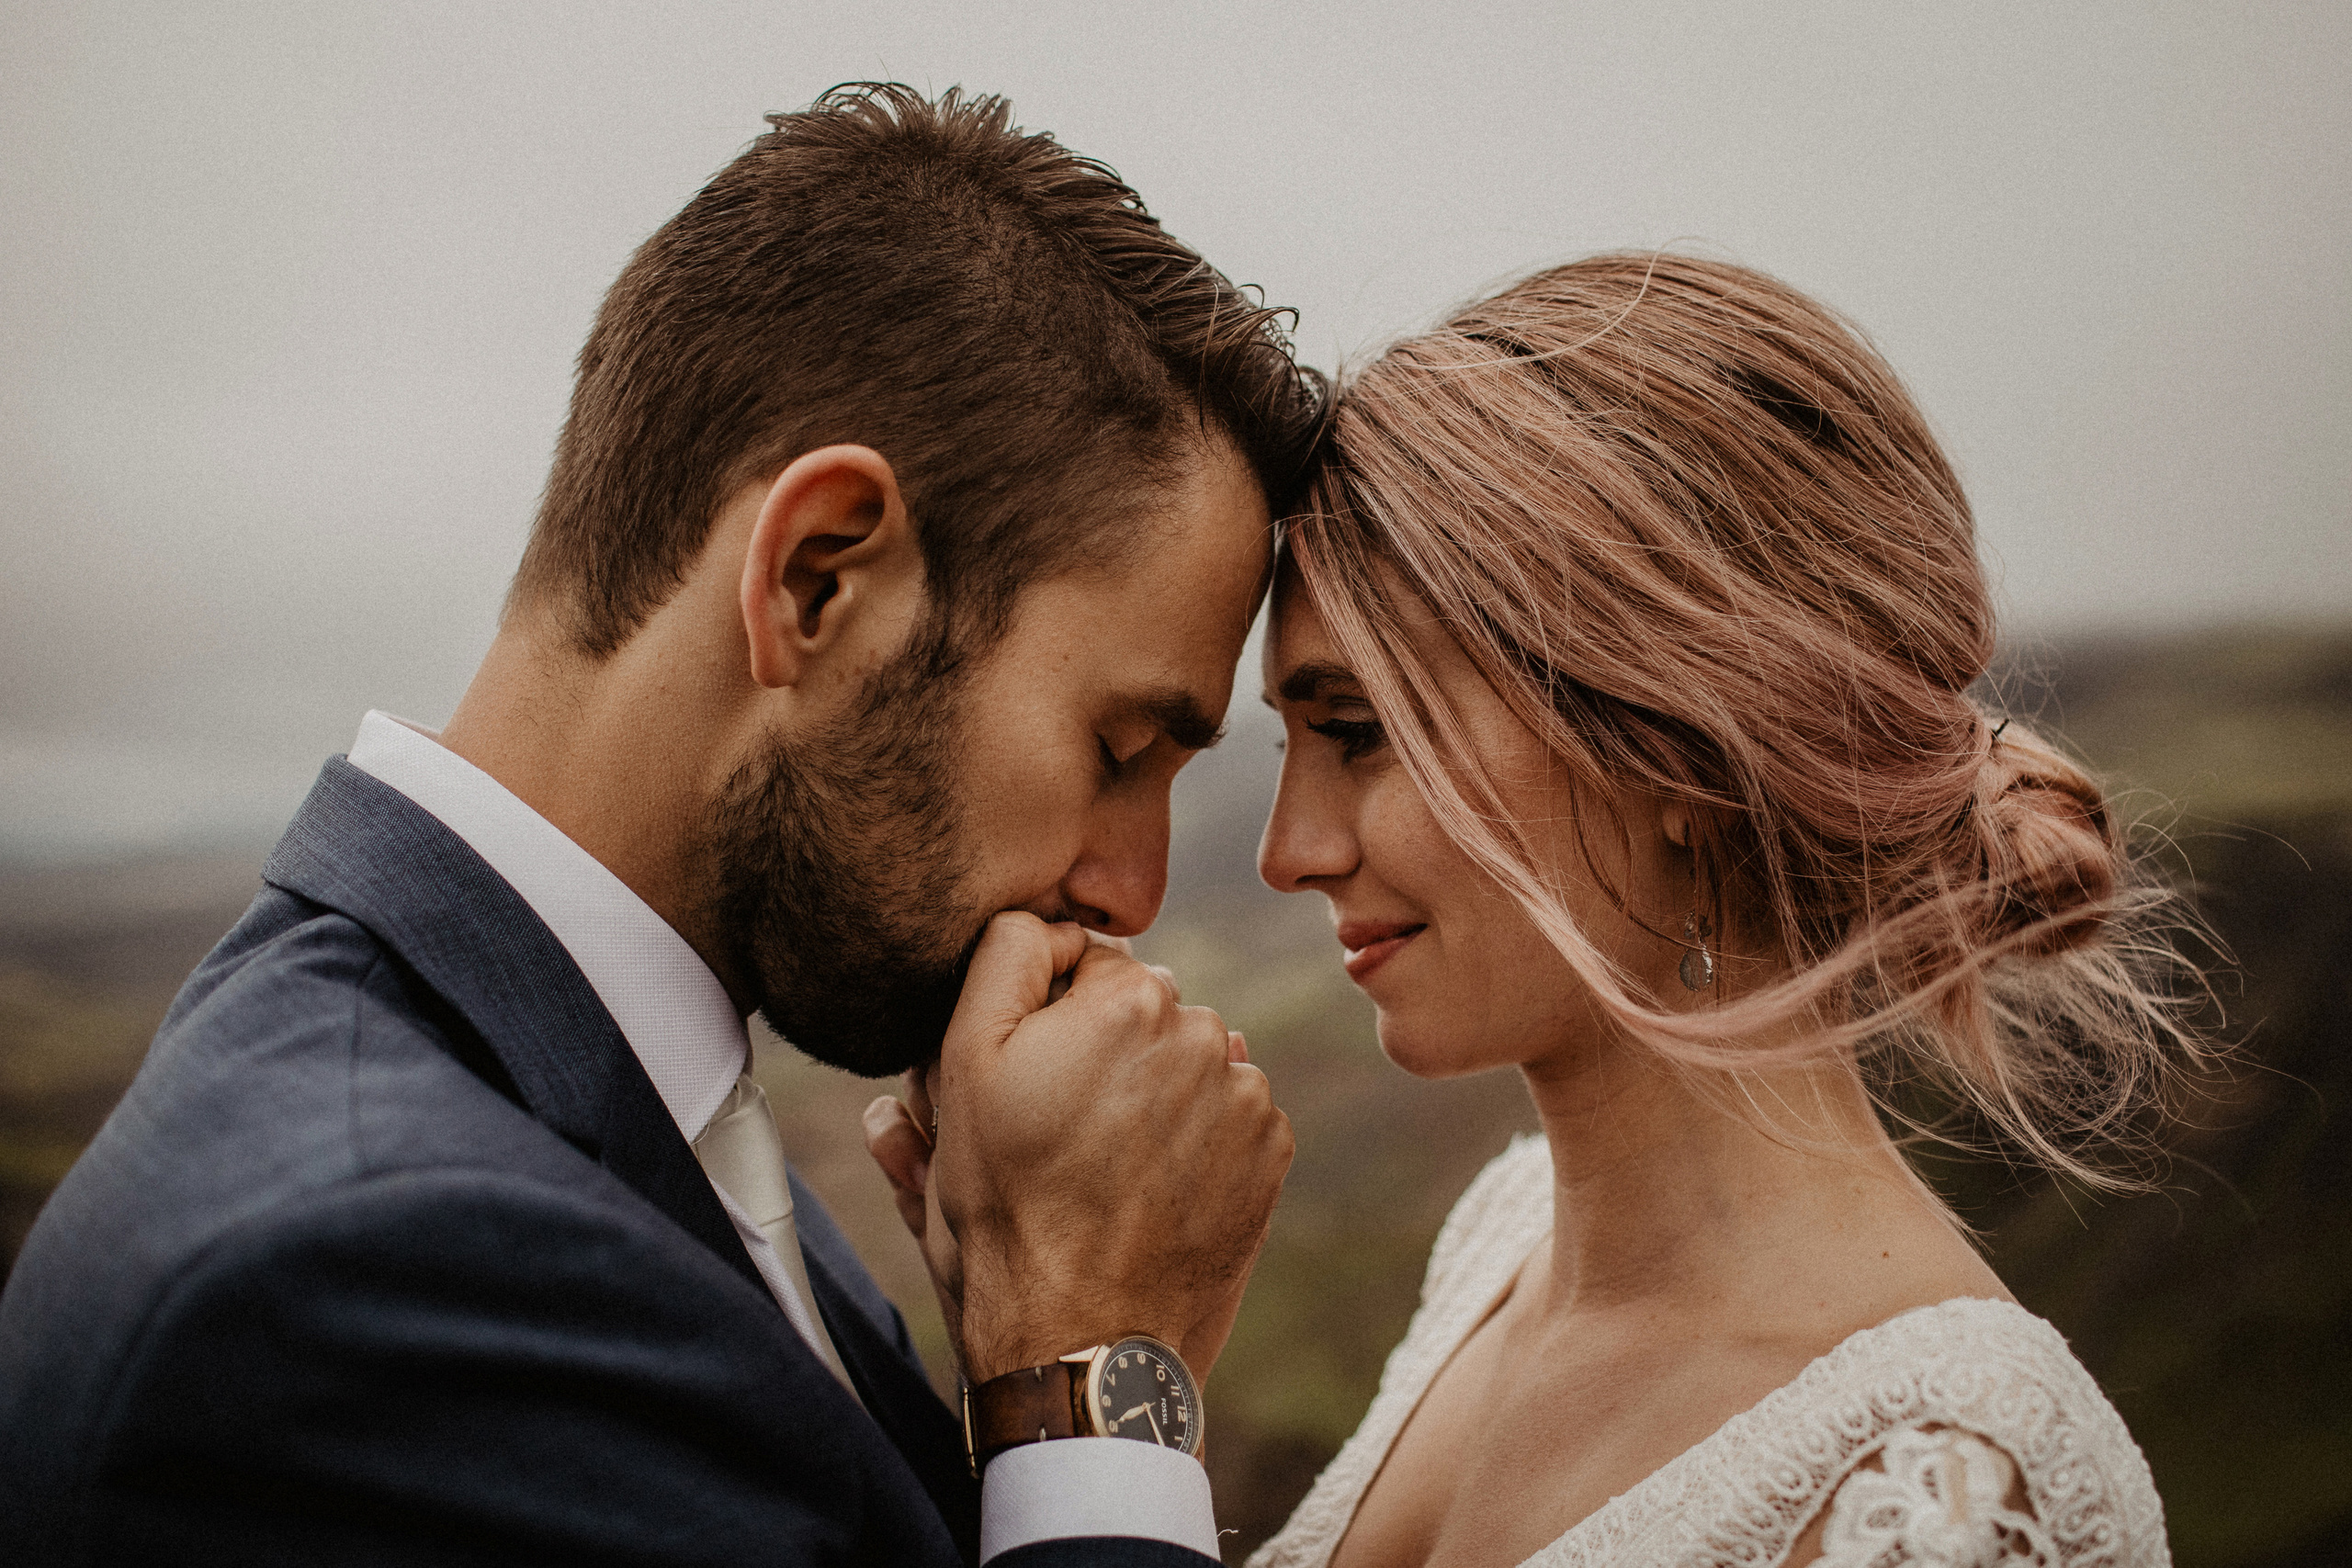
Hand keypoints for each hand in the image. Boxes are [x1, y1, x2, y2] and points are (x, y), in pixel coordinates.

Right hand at [867, 913, 1289, 1383]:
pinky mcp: (1273, 1150)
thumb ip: (1001, 957)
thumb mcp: (963, 1068)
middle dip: (1104, 1050)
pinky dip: (1195, 1136)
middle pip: (1142, 1011)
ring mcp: (1247, 1094)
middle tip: (1059, 1126)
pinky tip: (1150, 1185)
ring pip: (1187, 1060)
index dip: (1044, 1016)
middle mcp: (1204, 1030)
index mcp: (1128, 996)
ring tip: (1105, 1162)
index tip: (1026, 1075)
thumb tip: (1043, 918)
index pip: (1084, 962)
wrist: (1081, 1335)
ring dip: (1153, 1090)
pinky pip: (1228, 1113)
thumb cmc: (1008, 1205)